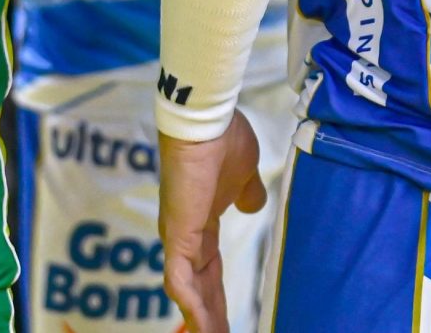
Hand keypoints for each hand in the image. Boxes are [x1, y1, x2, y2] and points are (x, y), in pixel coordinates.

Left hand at [159, 110, 265, 332]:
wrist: (208, 119)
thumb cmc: (224, 140)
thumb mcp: (244, 174)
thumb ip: (246, 193)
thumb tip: (252, 205)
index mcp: (201, 223)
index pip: (209, 271)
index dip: (217, 297)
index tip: (229, 321)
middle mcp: (185, 234)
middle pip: (200, 289)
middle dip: (212, 317)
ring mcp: (179, 235)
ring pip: (189, 291)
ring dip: (203, 319)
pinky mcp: (178, 232)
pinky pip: (180, 278)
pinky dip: (191, 304)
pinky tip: (203, 325)